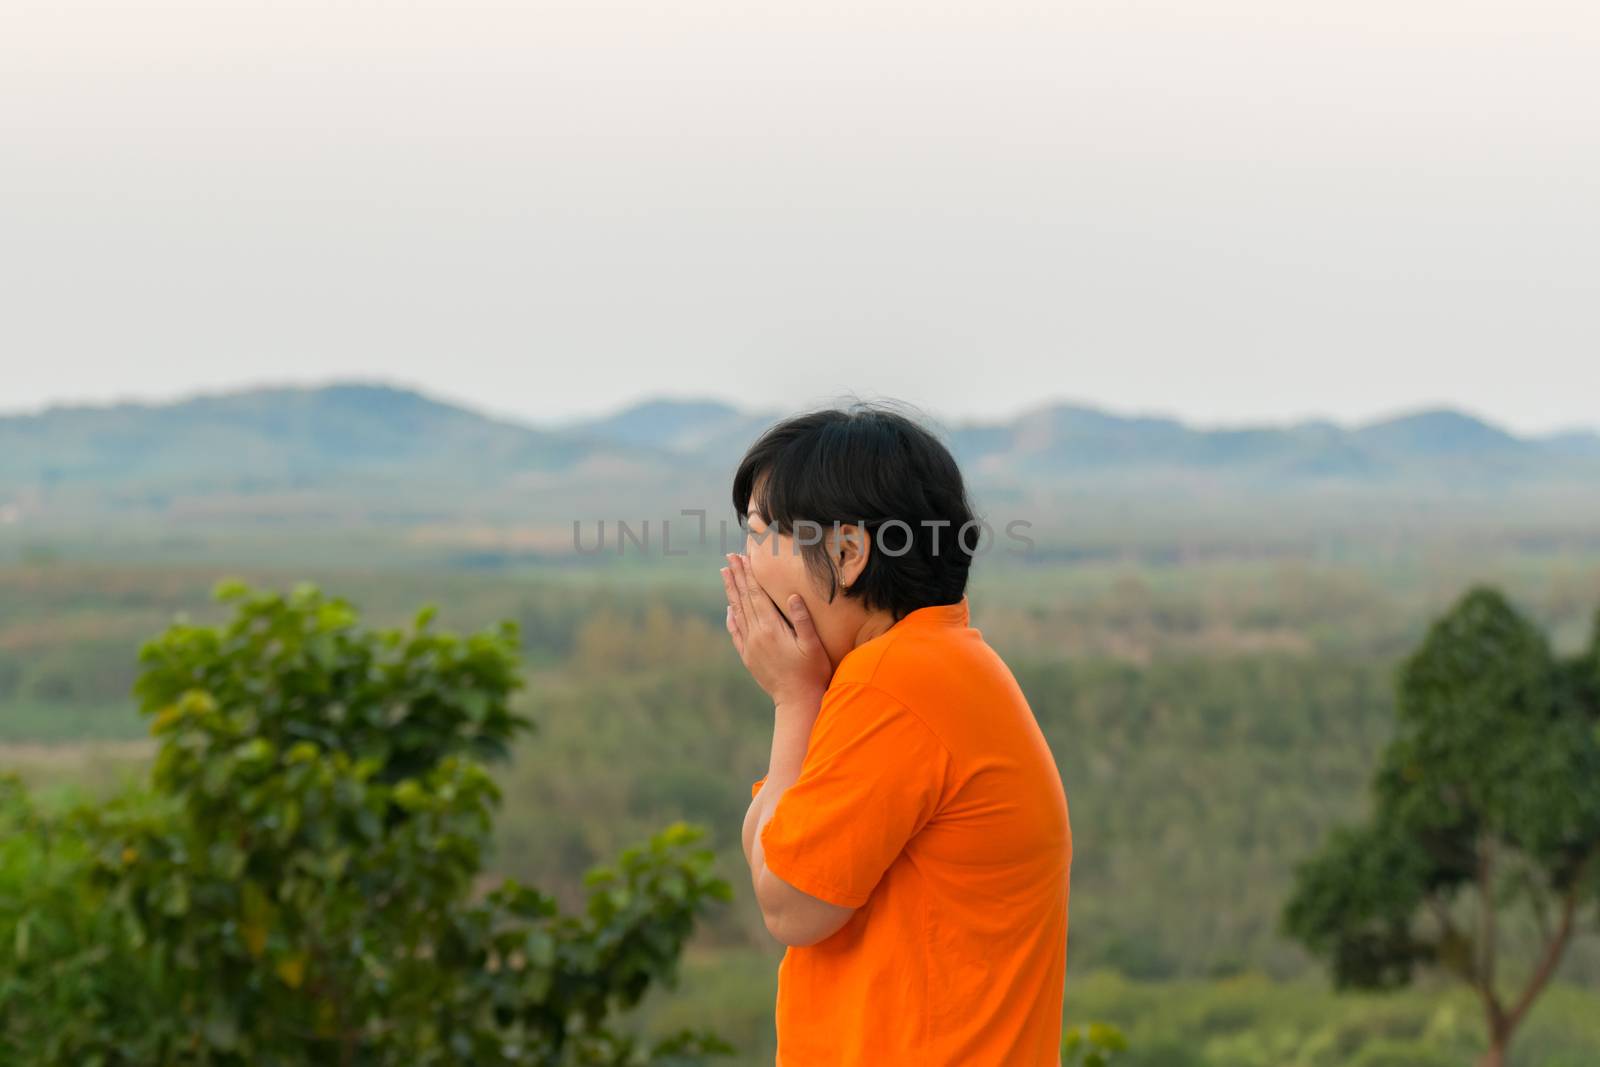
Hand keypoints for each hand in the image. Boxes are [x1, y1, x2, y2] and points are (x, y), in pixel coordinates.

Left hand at [721, 552, 832, 706]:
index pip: (757, 595)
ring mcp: (750, 646)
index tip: (743, 557)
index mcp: (772, 629)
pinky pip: (735, 633)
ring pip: (737, 612)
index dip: (750, 574)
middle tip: (729, 557)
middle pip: (744, 599)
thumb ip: (802, 620)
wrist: (797, 702)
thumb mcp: (813, 645)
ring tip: (725, 573)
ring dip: (731, 592)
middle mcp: (757, 635)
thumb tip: (792, 595)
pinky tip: (729, 609)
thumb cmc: (812, 672)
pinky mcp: (748, 657)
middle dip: (737, 576)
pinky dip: (731, 618)